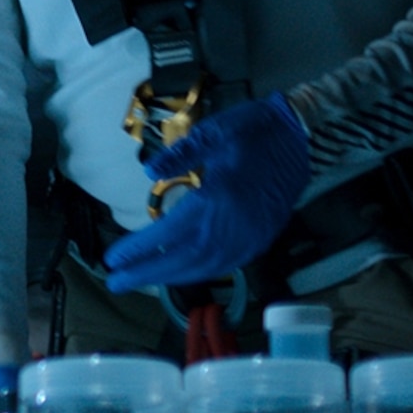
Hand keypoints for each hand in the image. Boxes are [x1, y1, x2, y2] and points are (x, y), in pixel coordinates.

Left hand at [103, 93, 310, 292]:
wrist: (299, 134)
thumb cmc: (252, 130)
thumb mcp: (212, 133)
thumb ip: (179, 154)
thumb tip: (148, 172)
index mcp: (219, 198)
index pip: (171, 233)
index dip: (141, 248)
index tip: (114, 258)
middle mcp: (234, 225)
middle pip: (185, 260)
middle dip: (148, 272)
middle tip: (117, 282)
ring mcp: (252, 236)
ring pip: (206, 267)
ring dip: (172, 275)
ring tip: (142, 278)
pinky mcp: (262, 238)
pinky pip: (226, 264)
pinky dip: (199, 271)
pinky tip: (182, 270)